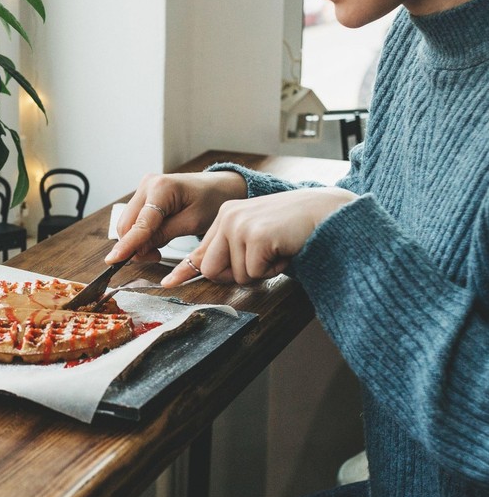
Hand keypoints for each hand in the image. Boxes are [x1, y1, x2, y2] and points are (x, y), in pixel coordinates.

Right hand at [105, 171, 246, 263]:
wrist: (218, 187)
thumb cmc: (211, 201)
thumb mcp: (192, 222)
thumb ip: (164, 235)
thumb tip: (138, 250)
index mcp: (162, 188)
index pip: (140, 223)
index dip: (128, 244)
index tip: (113, 260)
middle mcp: (147, 184)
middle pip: (126, 224)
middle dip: (134, 246)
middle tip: (155, 257)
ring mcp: (143, 188)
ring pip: (127, 224)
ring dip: (136, 242)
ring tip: (157, 249)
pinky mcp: (143, 195)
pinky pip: (133, 220)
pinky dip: (140, 234)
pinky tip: (155, 238)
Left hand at [161, 187, 357, 285]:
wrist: (328, 213)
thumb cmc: (294, 228)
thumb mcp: (256, 236)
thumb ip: (232, 251)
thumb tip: (204, 272)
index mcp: (226, 216)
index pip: (200, 251)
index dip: (185, 270)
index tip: (169, 283)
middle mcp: (228, 217)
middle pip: (211, 269)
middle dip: (237, 275)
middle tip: (262, 262)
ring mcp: (240, 225)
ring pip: (234, 274)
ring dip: (259, 272)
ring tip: (276, 251)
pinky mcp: (255, 235)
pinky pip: (254, 273)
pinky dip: (272, 270)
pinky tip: (284, 250)